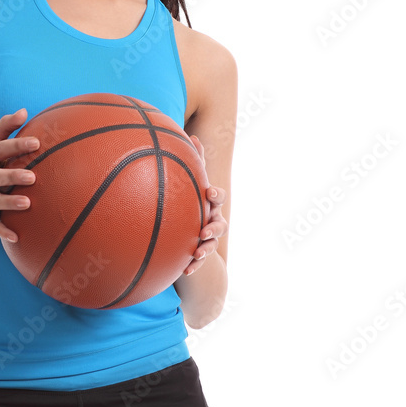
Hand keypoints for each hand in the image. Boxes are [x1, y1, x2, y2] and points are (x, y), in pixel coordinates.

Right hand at [0, 108, 38, 242]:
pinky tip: (15, 237)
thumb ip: (6, 126)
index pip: (0, 148)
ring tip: (28, 204)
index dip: (17, 145)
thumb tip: (24, 111)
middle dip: (12, 176)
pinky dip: (1, 230)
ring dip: (9, 203)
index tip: (37, 142)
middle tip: (32, 177)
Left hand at [183, 133, 227, 275]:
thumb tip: (191, 135)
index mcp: (208, 203)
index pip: (216, 197)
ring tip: (198, 251)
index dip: (215, 195)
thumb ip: (190, 163)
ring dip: (207, 248)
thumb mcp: (187, 184)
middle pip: (220, 224)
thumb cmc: (186, 202)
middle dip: (214, 227)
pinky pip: (199, 263)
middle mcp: (211, 220)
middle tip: (204, 230)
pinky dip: (193, 267)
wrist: (187, 232)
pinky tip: (185, 272)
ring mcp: (207, 239)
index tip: (208, 193)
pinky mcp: (198, 255)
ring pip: (212, 245)